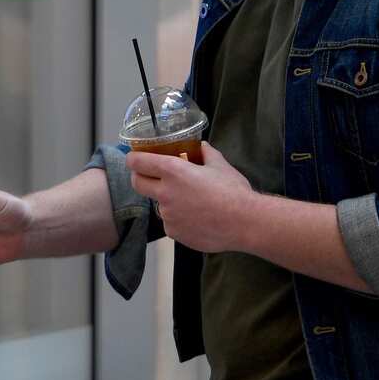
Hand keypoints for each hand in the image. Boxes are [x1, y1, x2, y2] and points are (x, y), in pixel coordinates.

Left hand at [126, 141, 255, 252]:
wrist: (244, 223)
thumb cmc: (232, 191)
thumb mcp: (220, 165)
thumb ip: (206, 153)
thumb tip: (201, 147)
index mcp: (172, 171)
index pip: (138, 162)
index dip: (133, 159)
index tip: (134, 158)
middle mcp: (164, 193)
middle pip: (137, 183)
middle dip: (139, 178)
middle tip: (151, 176)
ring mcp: (167, 215)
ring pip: (158, 205)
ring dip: (166, 200)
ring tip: (190, 202)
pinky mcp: (174, 233)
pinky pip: (171, 222)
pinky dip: (178, 218)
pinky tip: (197, 218)